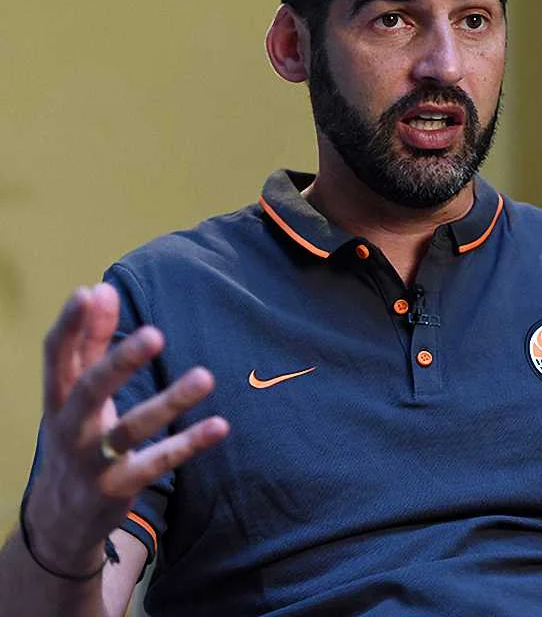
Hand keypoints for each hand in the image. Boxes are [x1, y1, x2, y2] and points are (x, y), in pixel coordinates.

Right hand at [24, 284, 228, 574]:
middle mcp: (70, 427)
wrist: (60, 516)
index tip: (88, 292)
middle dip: (120, 362)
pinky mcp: (119, 487)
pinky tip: (220, 425)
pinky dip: (189, 444)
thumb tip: (99, 288)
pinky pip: (157, 462)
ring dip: (170, 402)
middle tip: (156, 334)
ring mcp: (94, 460)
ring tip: (206, 376)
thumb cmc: (76, 434)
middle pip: (90, 390)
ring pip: (132, 429)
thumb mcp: (74, 393)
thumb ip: (89, 343)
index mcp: (58, 397)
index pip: (57, 357)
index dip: (70, 325)